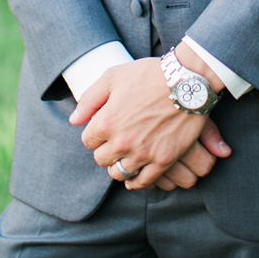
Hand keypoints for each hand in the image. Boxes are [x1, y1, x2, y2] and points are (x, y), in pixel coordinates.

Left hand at [70, 58, 231, 189]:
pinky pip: (144, 181)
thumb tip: (74, 120)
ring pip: (120, 173)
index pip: (88, 141)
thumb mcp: (112, 78)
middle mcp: (121, 142)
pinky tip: (135, 177)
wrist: (185, 81)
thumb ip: (89, 100)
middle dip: (105, 151)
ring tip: (124, 158)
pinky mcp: (163, 160)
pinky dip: (137, 182)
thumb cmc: (147, 75)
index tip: (103, 131)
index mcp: (106, 122)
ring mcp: (143, 154)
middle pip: (101, 159)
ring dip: (119, 167)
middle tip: (114, 143)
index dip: (94, 135)